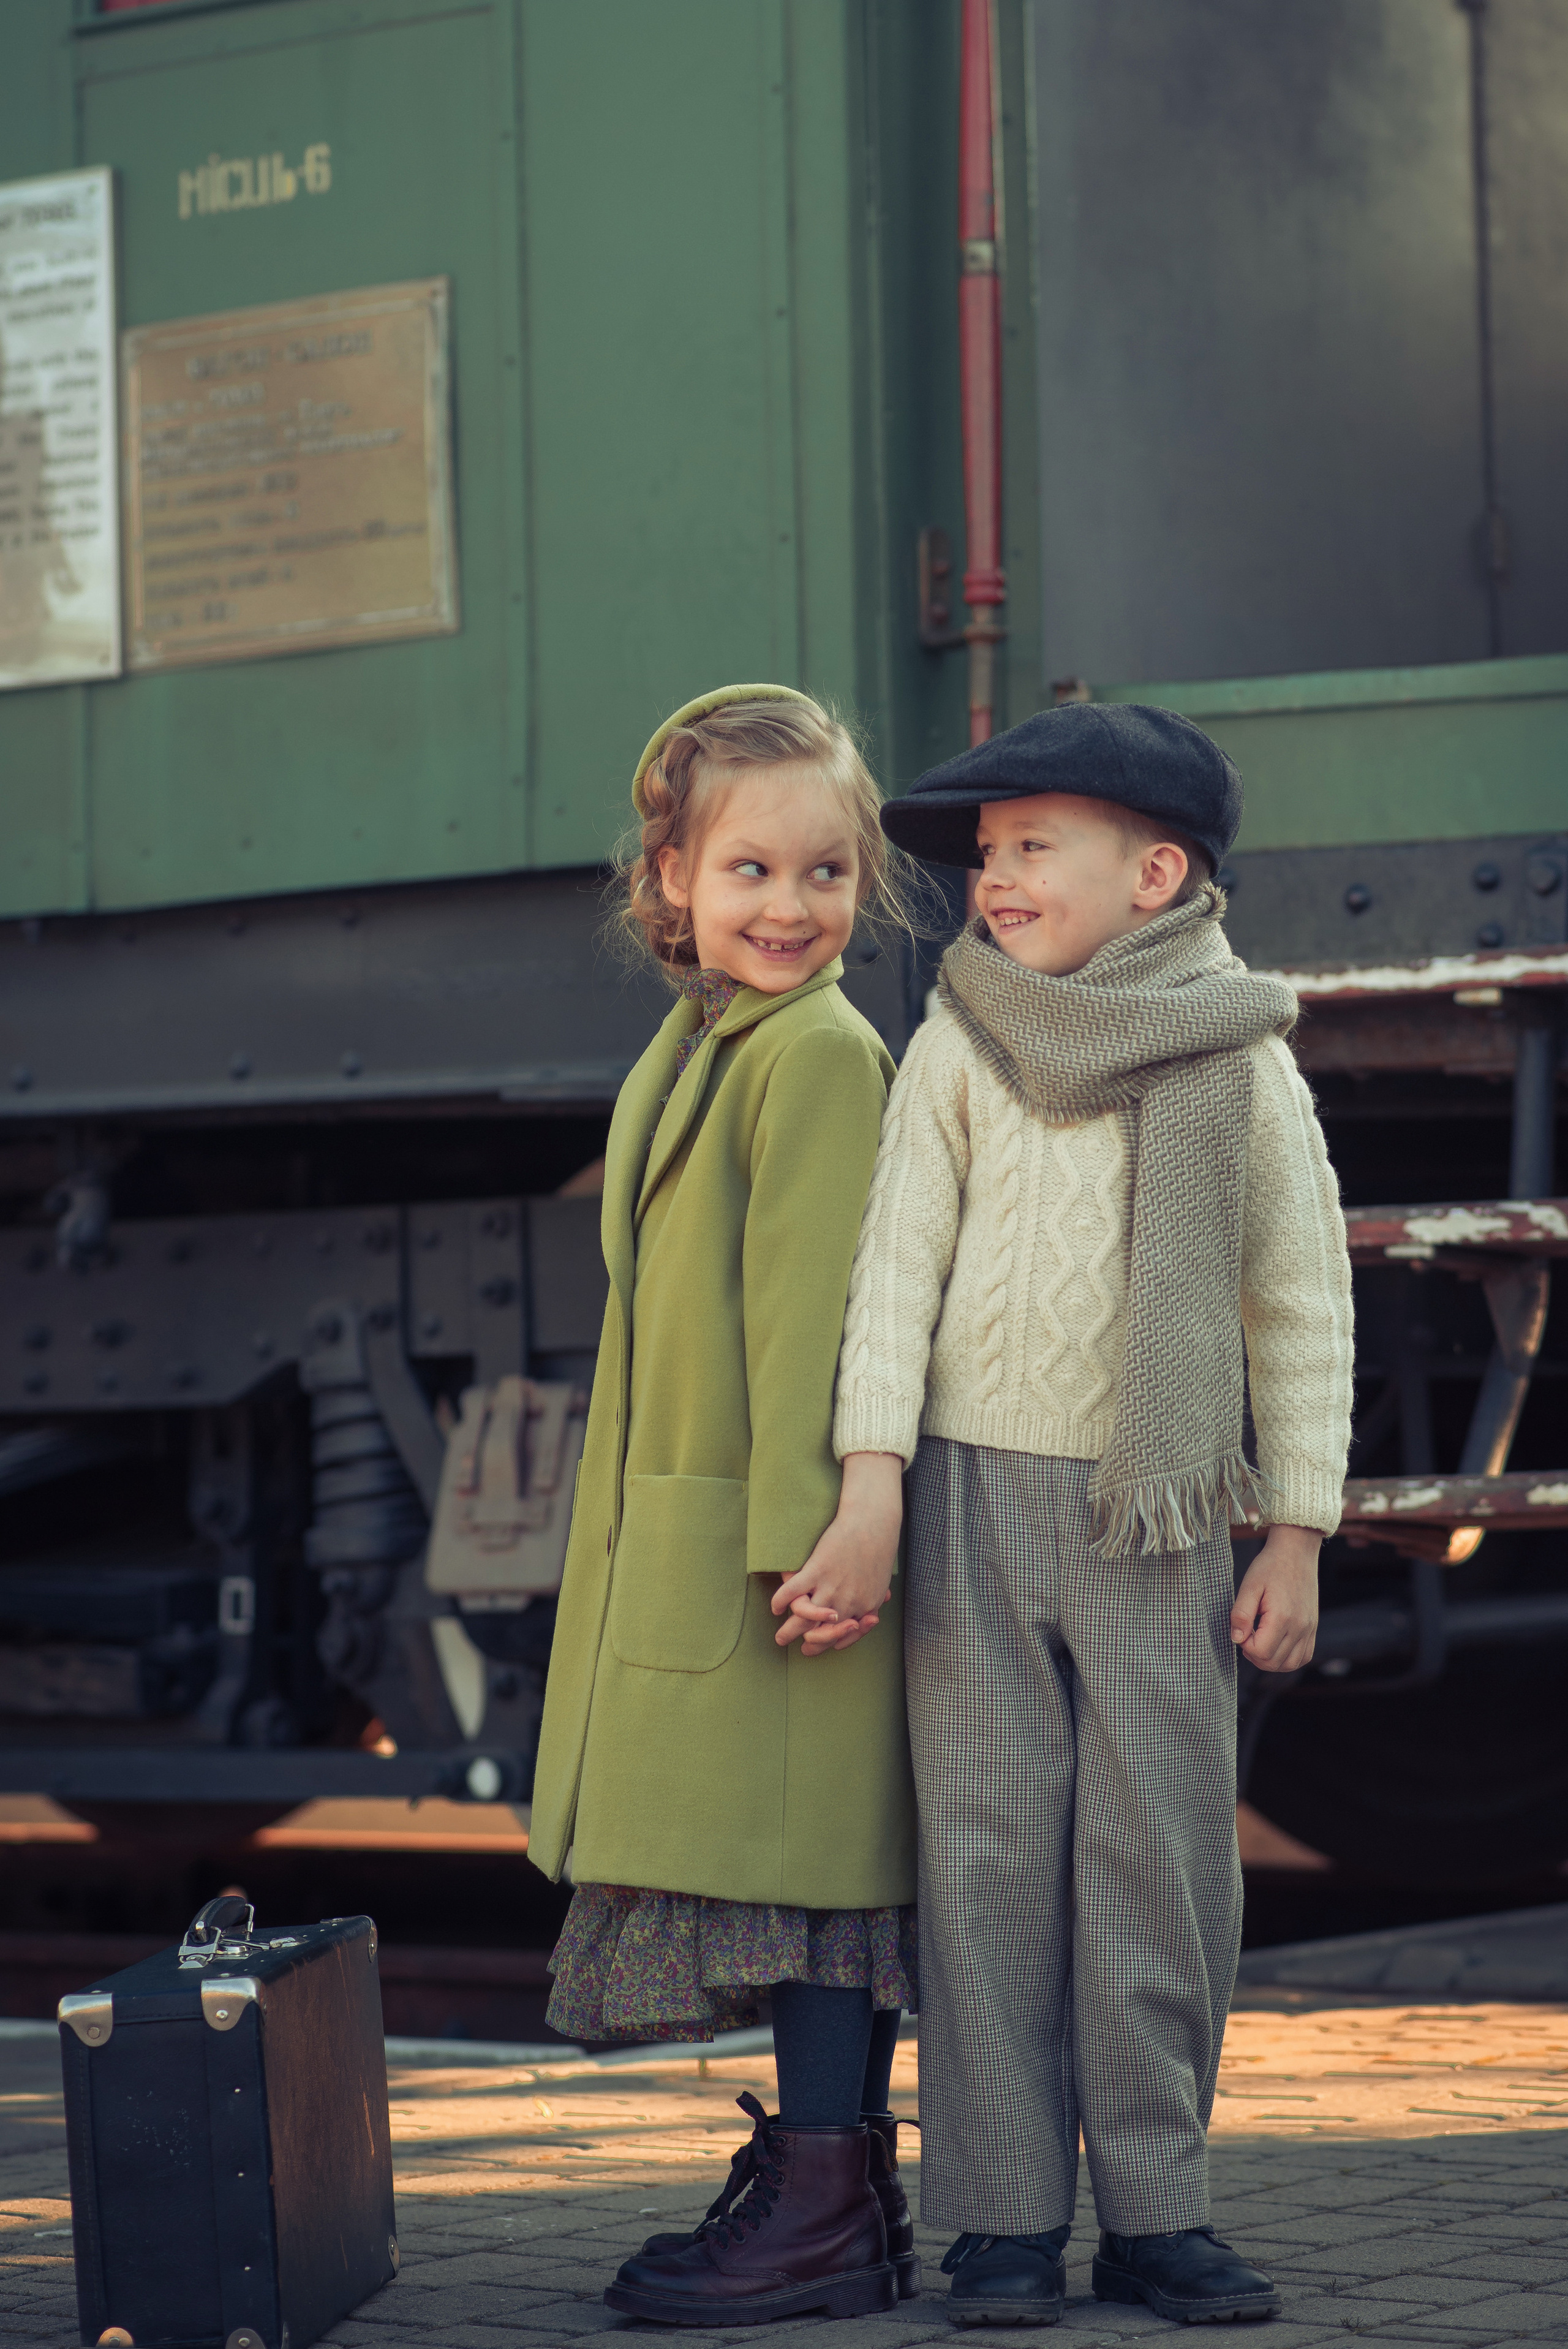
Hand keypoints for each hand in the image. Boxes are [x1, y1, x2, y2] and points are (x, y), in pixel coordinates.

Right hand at [772, 1452, 903, 1654]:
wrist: (872, 1522)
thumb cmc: (879, 1549)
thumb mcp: (881, 1582)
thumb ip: (873, 1602)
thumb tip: (871, 1616)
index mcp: (864, 1609)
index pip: (842, 1639)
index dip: (829, 1644)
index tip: (819, 1643)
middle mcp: (846, 1604)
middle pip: (821, 1636)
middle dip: (808, 1647)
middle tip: (797, 1647)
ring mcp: (829, 1588)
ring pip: (804, 1621)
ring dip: (788, 1632)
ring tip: (780, 1637)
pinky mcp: (815, 1571)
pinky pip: (791, 1594)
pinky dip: (780, 1602)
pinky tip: (776, 1608)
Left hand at [1231, 1524, 1319, 1672]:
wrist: (1296, 1552)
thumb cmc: (1270, 1566)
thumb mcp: (1249, 1585)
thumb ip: (1241, 1614)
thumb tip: (1237, 1639)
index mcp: (1282, 1617)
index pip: (1261, 1652)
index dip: (1245, 1646)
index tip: (1241, 1629)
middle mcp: (1300, 1627)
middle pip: (1274, 1663)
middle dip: (1255, 1655)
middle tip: (1247, 1636)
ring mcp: (1309, 1629)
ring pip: (1290, 1664)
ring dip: (1271, 1661)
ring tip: (1259, 1642)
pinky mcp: (1313, 1628)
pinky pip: (1304, 1656)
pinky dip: (1288, 1659)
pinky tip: (1276, 1646)